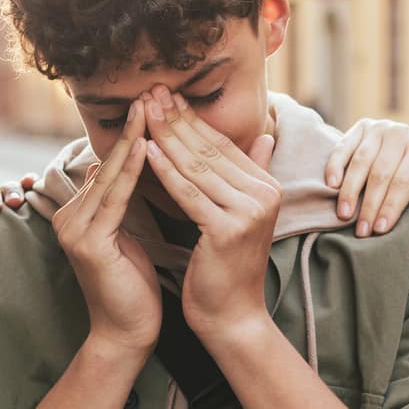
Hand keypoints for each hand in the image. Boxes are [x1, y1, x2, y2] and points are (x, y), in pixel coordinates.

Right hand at [52, 105, 159, 355]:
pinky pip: (116, 199)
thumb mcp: (131, 233)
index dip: (131, 134)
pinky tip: (149, 147)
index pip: (107, 166)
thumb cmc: (135, 286)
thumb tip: (133, 164)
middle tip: (152, 91)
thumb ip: (126, 199)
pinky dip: (133, 171)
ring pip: (111, 176)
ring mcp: (74, 229)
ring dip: (134, 140)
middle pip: (106, 164)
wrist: (128, 333)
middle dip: (132, 128)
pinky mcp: (87, 242)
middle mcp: (68, 216)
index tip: (154, 103)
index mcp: (77, 213)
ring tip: (152, 107)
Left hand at [141, 88, 279, 344]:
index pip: (222, 145)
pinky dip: (165, 170)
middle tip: (149, 91)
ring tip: (141, 112)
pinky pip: (188, 193)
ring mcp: (248, 212)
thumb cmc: (227, 267)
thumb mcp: (241, 214)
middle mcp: (263, 195)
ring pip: (197, 167)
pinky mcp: (227, 229)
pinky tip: (145, 150)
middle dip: (176, 120)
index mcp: (267, 187)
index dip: (192, 119)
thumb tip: (266, 136)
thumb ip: (251, 173)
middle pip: (209, 150)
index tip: (164, 96)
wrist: (232, 316)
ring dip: (166, 136)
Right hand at [323, 119, 408, 236]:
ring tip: (344, 215)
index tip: (380, 230)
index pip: (404, 181)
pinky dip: (335, 164)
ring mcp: (380, 128)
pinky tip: (331, 185)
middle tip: (361, 232)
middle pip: (380, 174)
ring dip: (350, 190)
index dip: (391, 206)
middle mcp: (402, 133)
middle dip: (369, 205)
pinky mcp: (363, 127)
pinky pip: (344, 146)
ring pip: (360, 161)